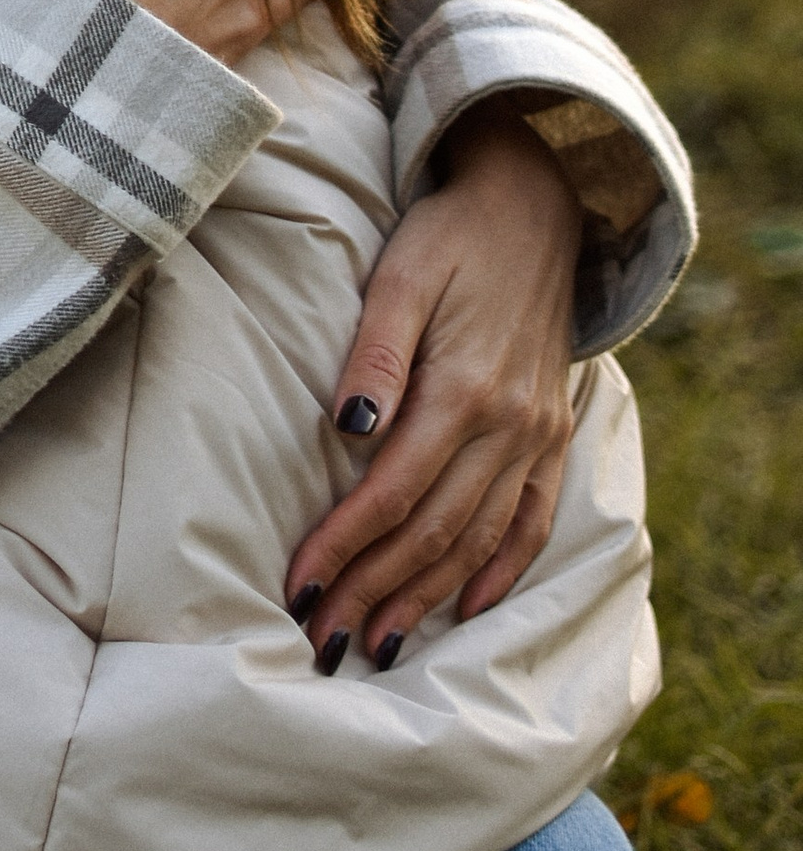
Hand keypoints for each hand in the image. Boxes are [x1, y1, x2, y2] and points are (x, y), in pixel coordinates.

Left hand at [285, 102, 583, 672]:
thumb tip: (348, 425)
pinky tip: (465, 608)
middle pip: (432, 531)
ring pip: (477, 539)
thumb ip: (376, 353)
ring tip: (377, 644)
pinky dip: (500, 570)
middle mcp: (509, 425)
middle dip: (373, 590)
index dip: (343, 546)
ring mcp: (538, 435)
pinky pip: (531, 520)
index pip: (393, 492)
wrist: (537, 206)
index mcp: (465, 389)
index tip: (298, 588)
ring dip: (426, 597)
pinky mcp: (552, 434)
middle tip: (321, 640)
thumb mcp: (402, 275)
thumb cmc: (451, 237)